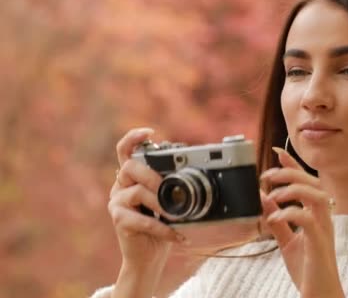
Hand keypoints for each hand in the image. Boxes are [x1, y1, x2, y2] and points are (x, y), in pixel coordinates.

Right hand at [108, 128, 184, 294]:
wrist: (148, 257)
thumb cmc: (161, 226)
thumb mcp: (169, 202)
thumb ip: (171, 186)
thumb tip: (190, 172)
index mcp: (131, 178)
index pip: (125, 151)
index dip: (134, 138)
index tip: (150, 132)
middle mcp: (120, 187)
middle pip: (130, 167)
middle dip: (153, 175)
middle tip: (170, 188)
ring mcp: (116, 203)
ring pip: (137, 192)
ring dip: (160, 204)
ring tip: (176, 216)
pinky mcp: (119, 221)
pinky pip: (142, 220)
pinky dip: (163, 228)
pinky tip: (177, 235)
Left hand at [260, 148, 343, 297]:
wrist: (320, 294)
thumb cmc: (308, 269)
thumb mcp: (287, 241)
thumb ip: (278, 220)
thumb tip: (264, 199)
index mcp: (316, 214)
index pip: (306, 182)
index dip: (293, 165)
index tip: (277, 151)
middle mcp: (323, 217)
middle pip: (312, 182)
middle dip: (289, 172)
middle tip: (267, 175)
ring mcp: (323, 228)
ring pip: (315, 194)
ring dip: (292, 188)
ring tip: (272, 193)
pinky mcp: (319, 241)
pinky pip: (307, 218)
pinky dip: (288, 212)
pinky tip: (273, 217)